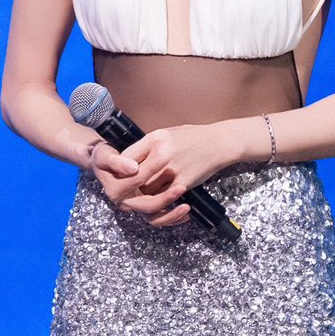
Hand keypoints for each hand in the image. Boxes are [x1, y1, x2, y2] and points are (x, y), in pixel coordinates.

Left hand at [94, 121, 237, 227]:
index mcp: (155, 139)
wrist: (218, 143)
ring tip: (139, 195)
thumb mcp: (166, 133)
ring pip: (146, 191)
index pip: (125, 158)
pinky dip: (160, 201)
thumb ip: (146, 146)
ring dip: (142, 195)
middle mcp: (161, 155)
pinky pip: (163, 198)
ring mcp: (172, 171)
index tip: (116, 175)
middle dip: (124, 187)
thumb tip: (127, 160)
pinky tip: (160, 198)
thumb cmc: (192, 137)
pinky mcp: (183, 184)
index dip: (118, 169)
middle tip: (119, 193)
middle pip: (133, 178)